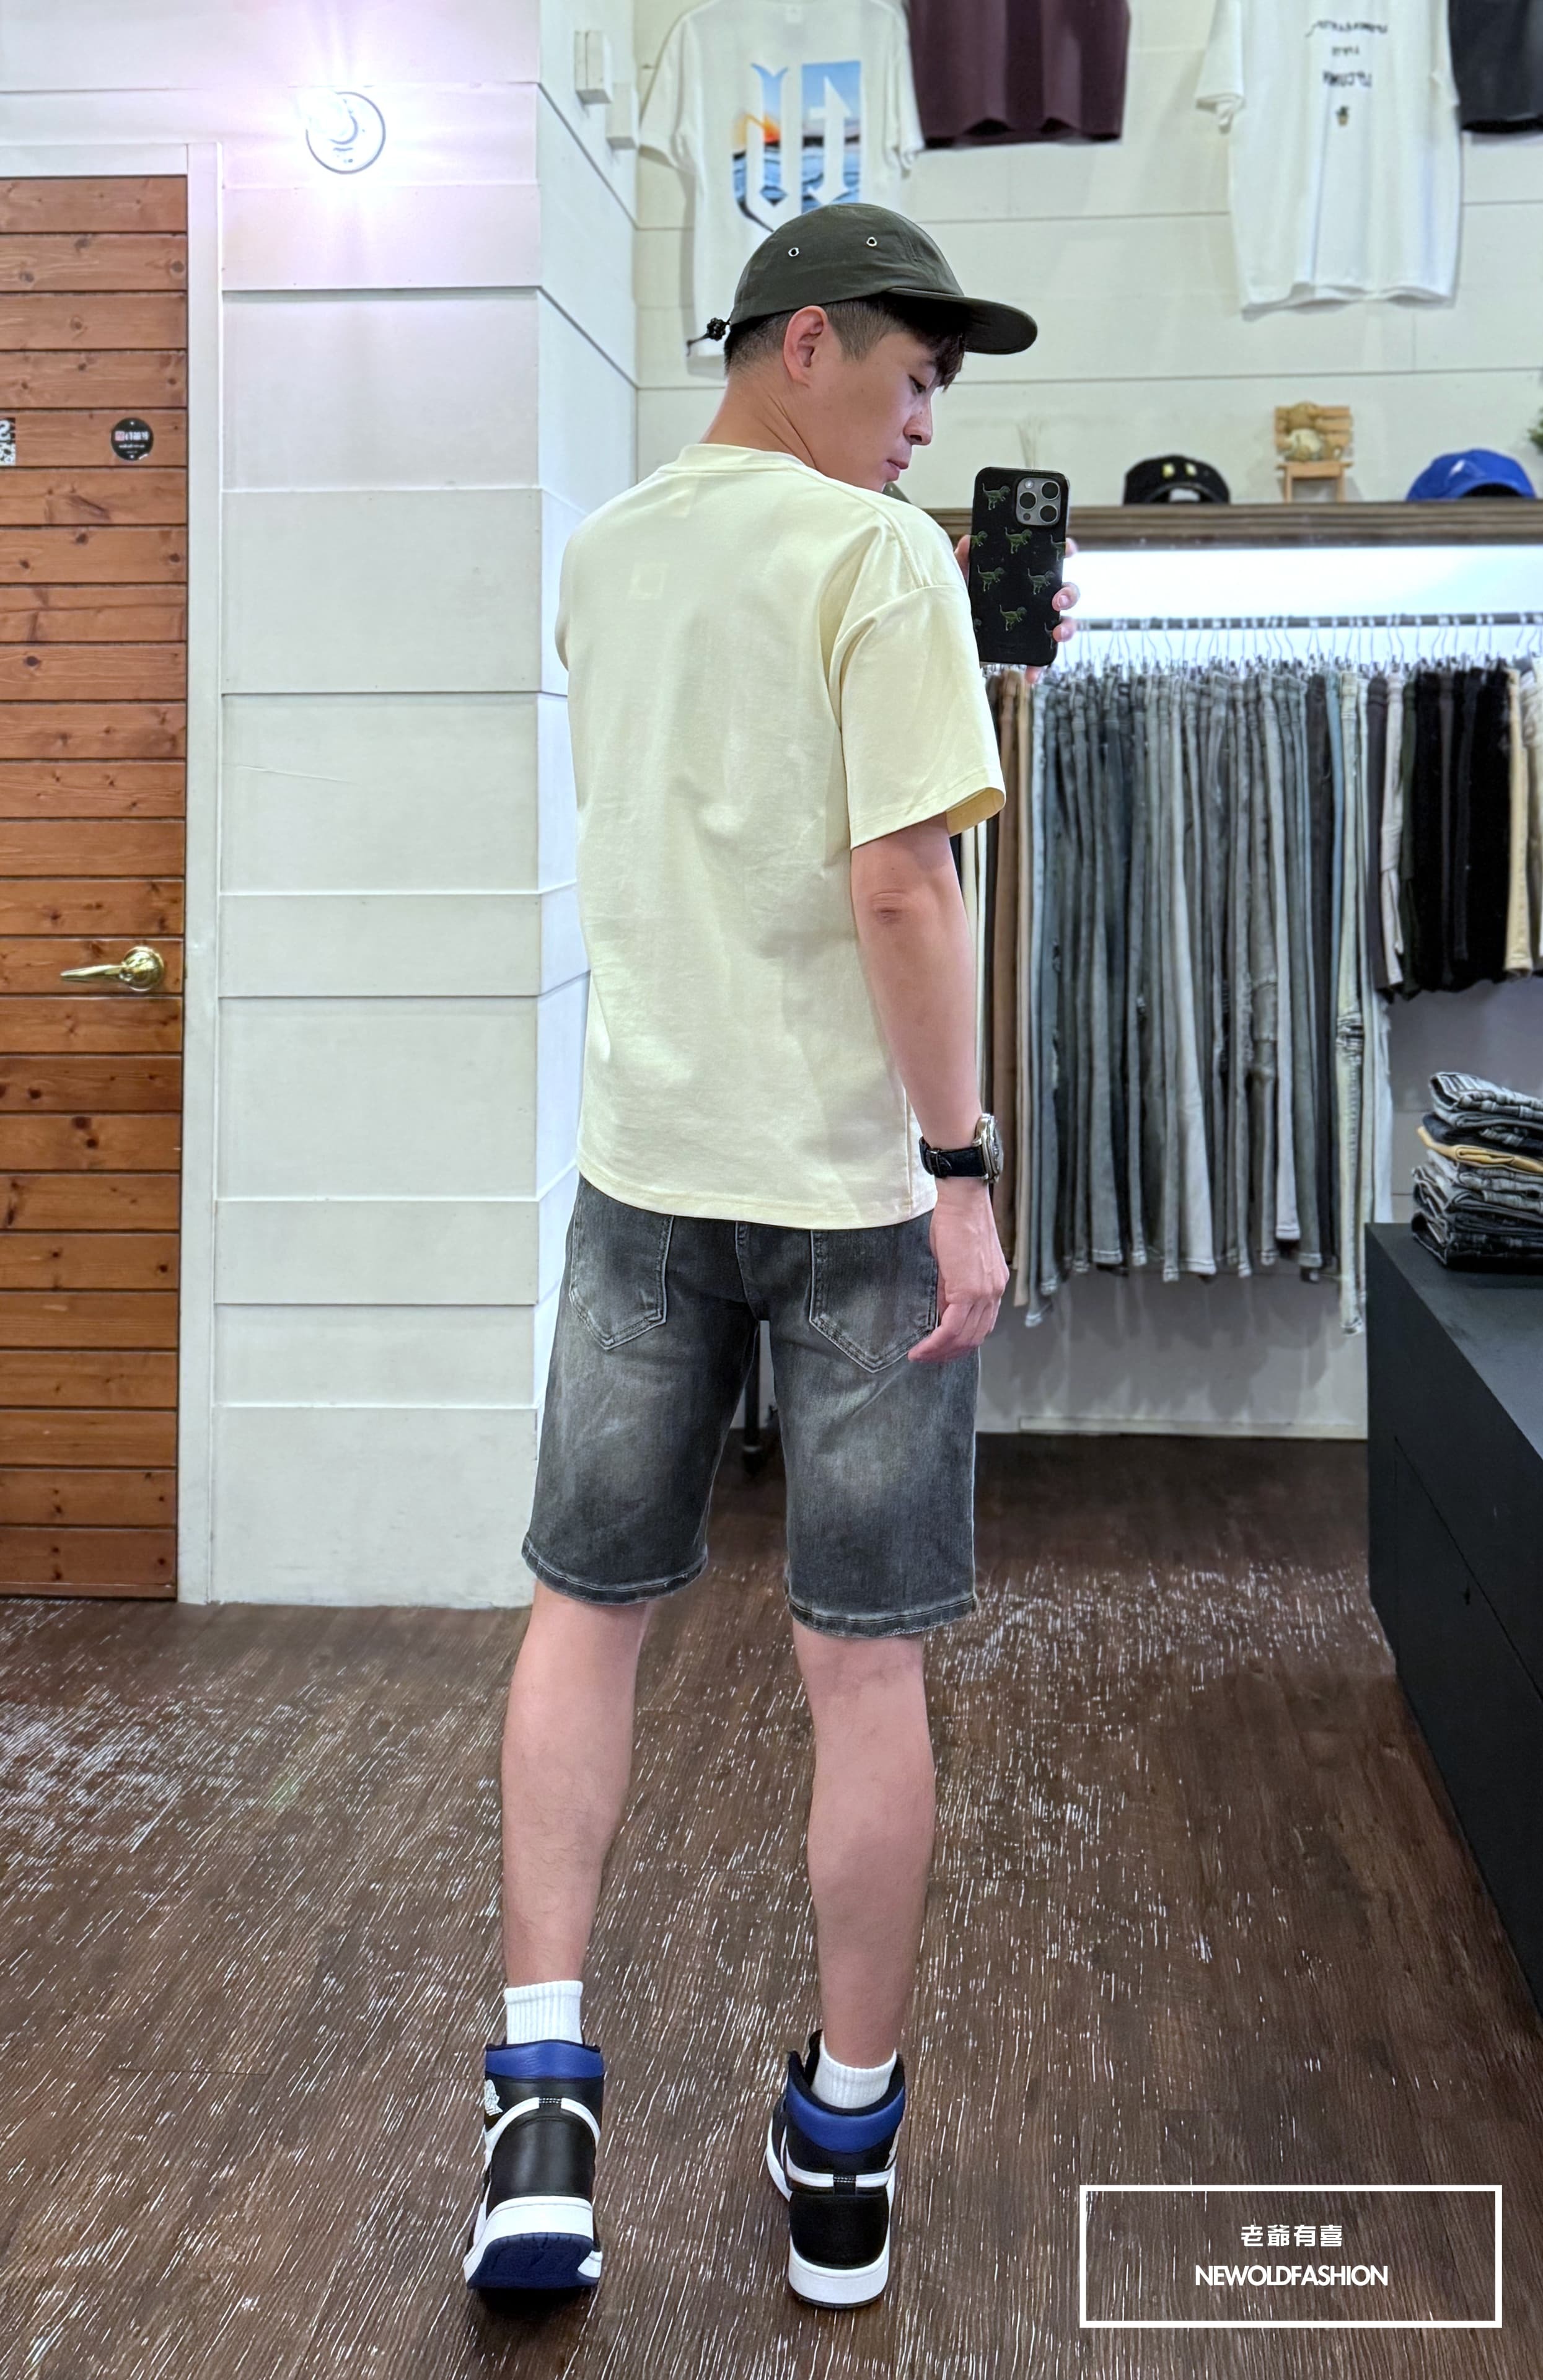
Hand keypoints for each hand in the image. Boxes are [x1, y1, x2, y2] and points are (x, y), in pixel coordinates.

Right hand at [908, 1179, 1009, 1363]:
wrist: (963, 1202)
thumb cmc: (956, 1223)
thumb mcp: (956, 1261)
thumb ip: (952, 1288)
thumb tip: (941, 1310)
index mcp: (994, 1286)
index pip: (981, 1326)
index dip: (961, 1343)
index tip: (940, 1349)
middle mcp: (994, 1293)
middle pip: (975, 1338)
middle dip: (949, 1354)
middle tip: (927, 1359)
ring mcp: (985, 1293)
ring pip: (964, 1338)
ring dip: (940, 1352)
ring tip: (920, 1357)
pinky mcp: (969, 1291)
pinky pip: (952, 1327)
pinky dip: (936, 1342)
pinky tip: (922, 1348)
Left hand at [954, 531, 1079, 682]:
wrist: (954, 637)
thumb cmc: (965, 601)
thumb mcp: (962, 579)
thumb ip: (965, 561)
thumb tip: (966, 543)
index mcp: (1028, 576)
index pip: (1053, 557)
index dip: (1065, 550)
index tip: (1067, 550)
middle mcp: (1038, 599)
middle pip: (1067, 591)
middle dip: (1069, 594)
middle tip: (1057, 600)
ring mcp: (1038, 623)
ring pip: (1065, 623)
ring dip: (1067, 628)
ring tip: (1057, 634)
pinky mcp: (1031, 647)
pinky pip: (1044, 657)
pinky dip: (1041, 666)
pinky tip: (1032, 674)